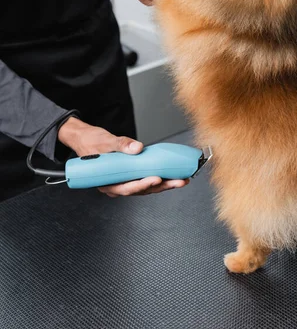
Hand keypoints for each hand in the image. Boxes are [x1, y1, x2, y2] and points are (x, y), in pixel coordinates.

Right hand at [58, 117, 188, 196]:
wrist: (85, 138)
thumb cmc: (91, 142)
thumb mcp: (104, 141)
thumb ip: (120, 144)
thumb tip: (137, 147)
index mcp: (107, 182)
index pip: (127, 188)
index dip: (143, 185)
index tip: (156, 179)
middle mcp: (116, 185)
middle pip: (141, 190)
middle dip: (162, 186)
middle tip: (179, 181)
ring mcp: (124, 181)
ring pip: (146, 186)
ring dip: (164, 183)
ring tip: (180, 179)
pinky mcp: (130, 175)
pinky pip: (145, 178)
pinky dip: (158, 176)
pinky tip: (171, 174)